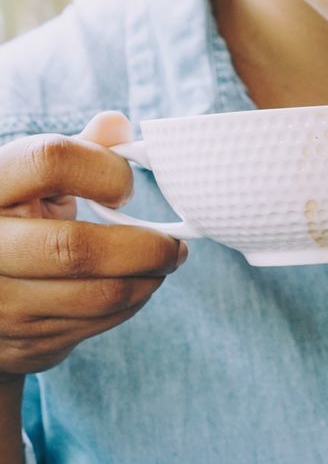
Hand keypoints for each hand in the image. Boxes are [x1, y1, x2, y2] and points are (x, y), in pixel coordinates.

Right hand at [0, 111, 187, 382]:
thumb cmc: (13, 220)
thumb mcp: (27, 180)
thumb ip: (73, 152)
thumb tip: (118, 123)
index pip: (50, 161)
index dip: (105, 170)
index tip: (125, 186)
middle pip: (76, 249)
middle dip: (145, 248)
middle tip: (174, 245)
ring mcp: (1, 301)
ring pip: (98, 295)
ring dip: (148, 279)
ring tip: (163, 263)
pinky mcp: (25, 340)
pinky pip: (97, 323)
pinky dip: (131, 304)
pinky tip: (136, 286)